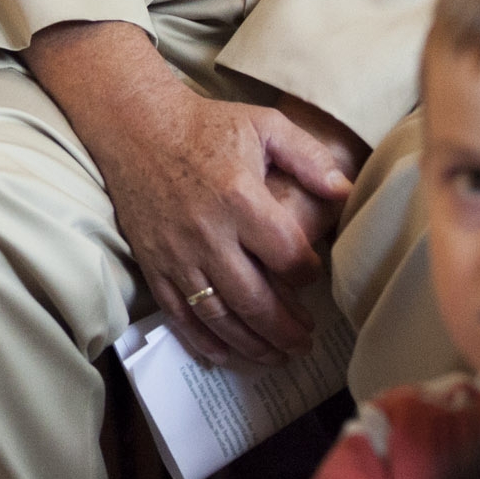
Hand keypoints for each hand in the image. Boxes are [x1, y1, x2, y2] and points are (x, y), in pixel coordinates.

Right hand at [26, 22, 355, 367]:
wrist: (134, 123)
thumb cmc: (204, 124)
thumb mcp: (264, 124)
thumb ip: (309, 157)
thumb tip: (346, 192)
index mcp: (239, 198)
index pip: (288, 257)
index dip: (309, 273)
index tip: (312, 272)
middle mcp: (207, 233)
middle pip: (256, 301)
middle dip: (287, 329)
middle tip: (306, 340)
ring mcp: (176, 253)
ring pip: (220, 317)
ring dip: (253, 344)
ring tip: (277, 354)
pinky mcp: (152, 261)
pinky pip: (179, 314)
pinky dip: (203, 341)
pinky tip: (226, 353)